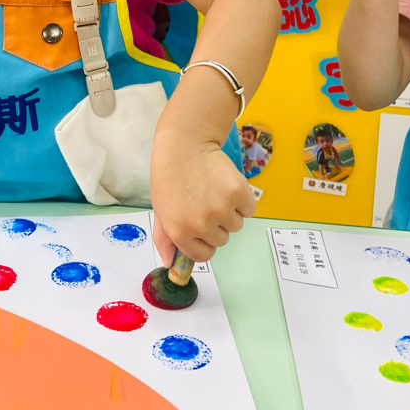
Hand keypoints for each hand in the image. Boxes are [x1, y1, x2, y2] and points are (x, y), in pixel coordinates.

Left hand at [150, 138, 255, 264]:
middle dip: (216, 224)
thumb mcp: (160, 210)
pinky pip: (249, 209)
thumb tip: (171, 264)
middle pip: (222, 239)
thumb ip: (165, 240)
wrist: (184, 145)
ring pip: (236, 224)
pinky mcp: (239, 193)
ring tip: (213, 190)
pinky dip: (242, 200)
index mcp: (180, 232)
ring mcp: (222, 209)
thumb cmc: (169, 177)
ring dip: (230, 211)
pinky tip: (226, 184)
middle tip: (204, 200)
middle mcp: (202, 225)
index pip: (204, 256)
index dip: (204, 241)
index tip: (201, 225)